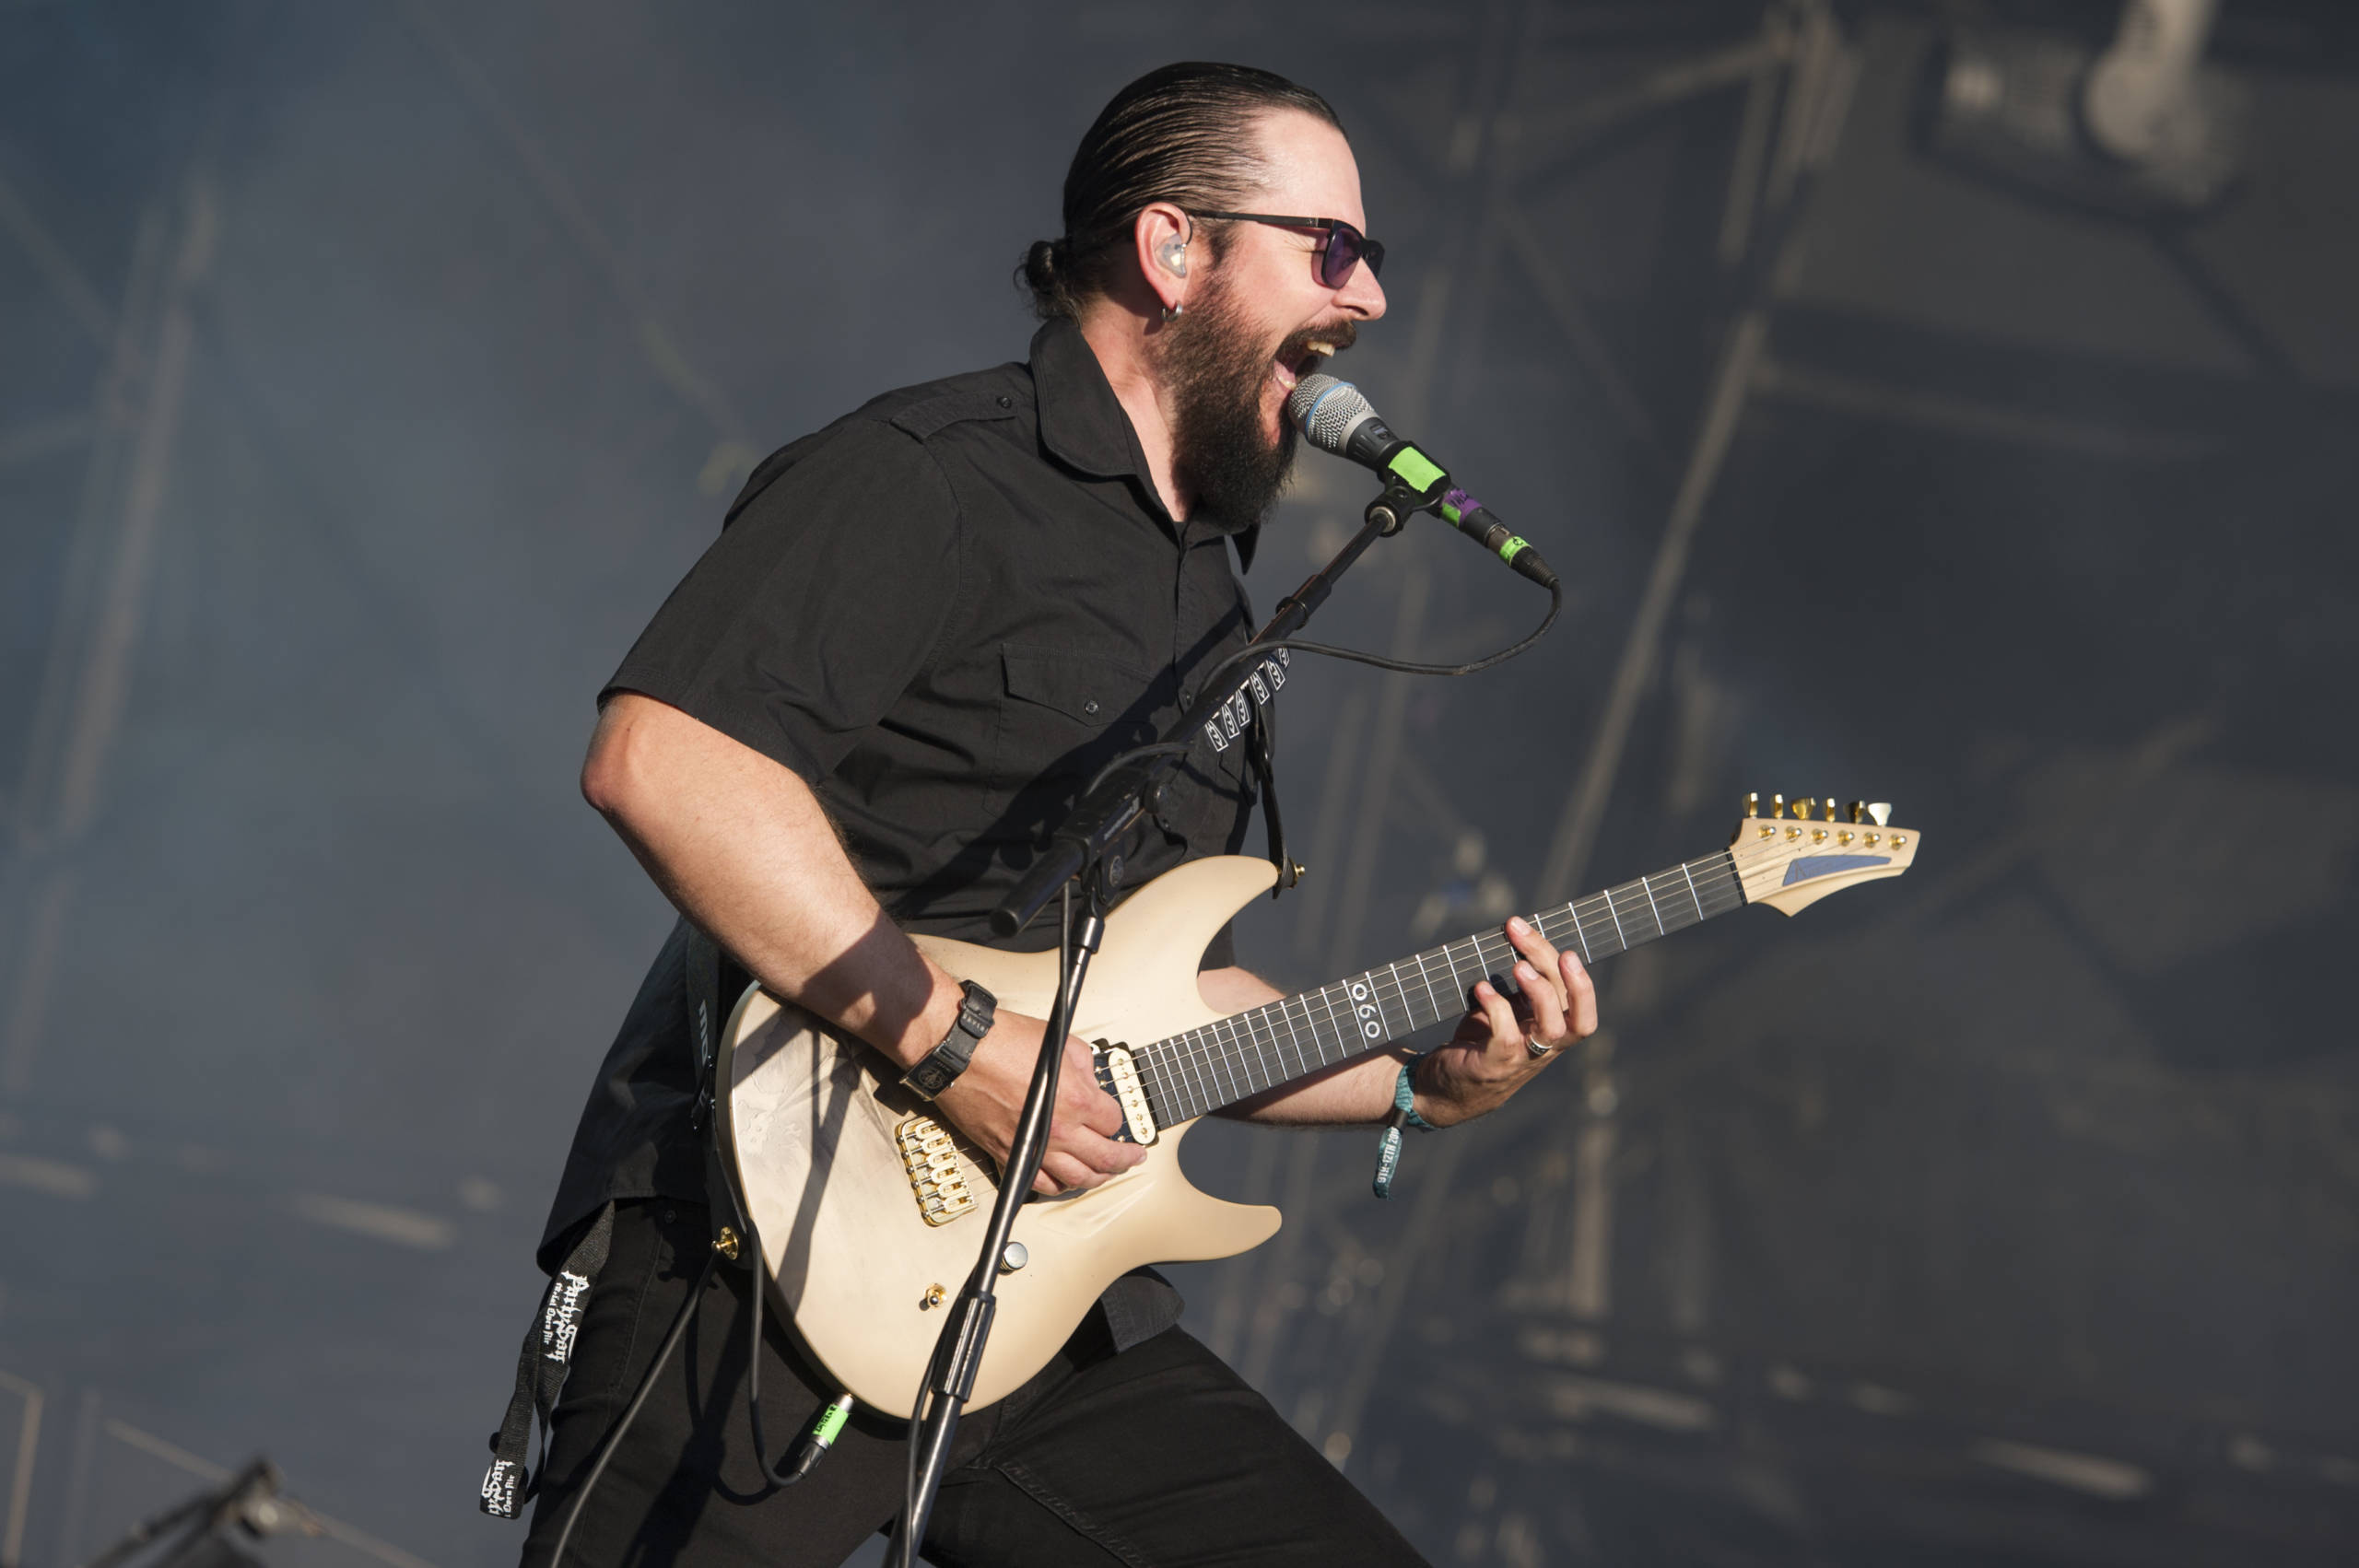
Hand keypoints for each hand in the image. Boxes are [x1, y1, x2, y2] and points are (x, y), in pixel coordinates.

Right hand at [931, 1010, 1146, 1195]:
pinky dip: (1059, 1186)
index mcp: (1078, 1101)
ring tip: (1105, 1174)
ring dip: (1096, 1178)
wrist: (961, 1054)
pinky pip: (1041, 1184)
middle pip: (1104, 1158)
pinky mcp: (1010, 1154)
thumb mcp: (1061, 1042)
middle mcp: (1060, 1130)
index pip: (1113, 1122)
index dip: (1117, 1120)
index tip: (1115, 1118)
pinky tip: (1066, 1181)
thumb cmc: (1003, 1042)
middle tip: (1132, 1158)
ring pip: (1076, 1179)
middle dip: (1124, 1159)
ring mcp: (1035, 1146)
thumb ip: (1084, 1066)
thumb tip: (1091, 1081)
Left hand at [1418, 915, 1597, 1127]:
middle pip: (1566, 1008)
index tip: (1568, 952)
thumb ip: (1519, 986)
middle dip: (1554, 968)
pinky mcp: (1494, 1065)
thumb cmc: (1480, 1042)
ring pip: (1552, 1029)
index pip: (1582, 1010)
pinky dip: (1496, 1008)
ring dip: (1540, 993)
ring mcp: (1522, 1058)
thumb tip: (1519, 936)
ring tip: (1517, 967)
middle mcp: (1544, 1047)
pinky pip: (1505, 1037)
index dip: (1582, 984)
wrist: (1446, 1087)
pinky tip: (1481, 988)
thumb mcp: (1506, 1011)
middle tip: (1524, 937)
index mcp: (1552, 1030)